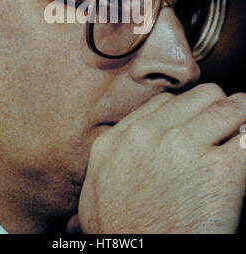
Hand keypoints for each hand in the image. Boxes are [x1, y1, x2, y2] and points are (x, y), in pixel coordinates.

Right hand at [78, 84, 245, 233]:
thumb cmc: (120, 234)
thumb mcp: (99, 186)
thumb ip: (116, 154)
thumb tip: (134, 143)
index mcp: (119, 139)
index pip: (164, 102)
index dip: (186, 111)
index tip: (196, 124)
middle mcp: (149, 136)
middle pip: (200, 96)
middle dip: (216, 107)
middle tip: (224, 126)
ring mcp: (184, 148)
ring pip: (230, 106)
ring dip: (242, 116)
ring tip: (243, 130)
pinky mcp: (220, 172)